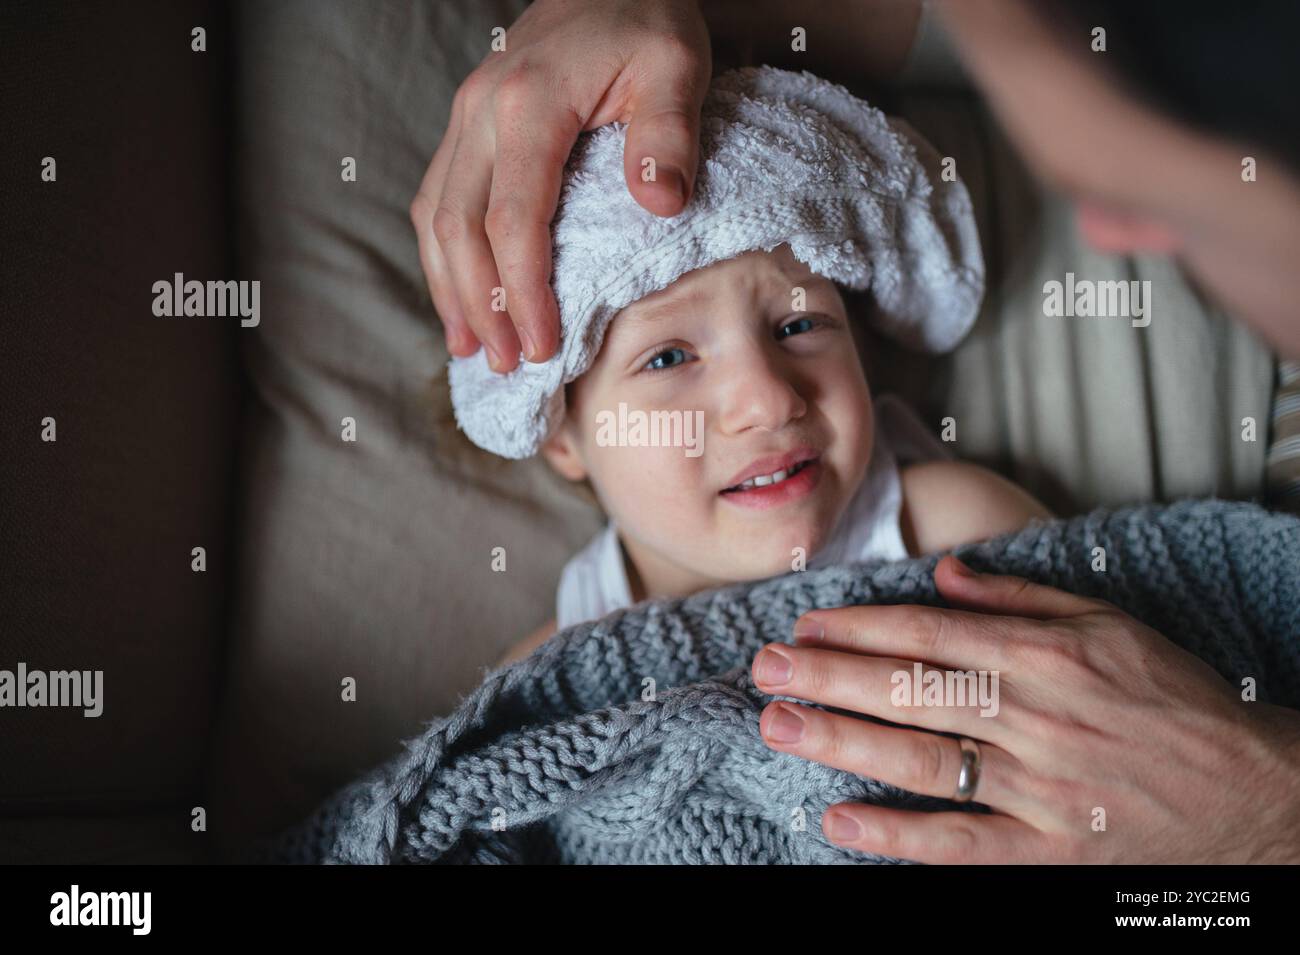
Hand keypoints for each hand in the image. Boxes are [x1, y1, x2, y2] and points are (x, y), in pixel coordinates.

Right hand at [411, 0, 710, 371]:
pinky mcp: (467, 124)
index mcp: (529, 103)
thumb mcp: (677, 64)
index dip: (523, 292)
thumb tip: (660, 206)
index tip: (543, 346)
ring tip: (471, 349)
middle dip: (480, 306)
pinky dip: (442, 255)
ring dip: (450, 288)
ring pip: (435, 217)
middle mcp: (480, 110)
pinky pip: (437, 198)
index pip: (513, 220)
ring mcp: (465, 116)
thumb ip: (668, 134)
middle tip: (506, 364)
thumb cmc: (646, 18)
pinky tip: (460, 295)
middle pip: (459, 229)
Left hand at [751, 555, 1299, 862]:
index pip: (930, 636)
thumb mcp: (1112, 625)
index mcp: (1046, 657)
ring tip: (779, 726)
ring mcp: (1040, 790)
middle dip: (829, 676)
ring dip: (843, 742)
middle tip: (765, 668)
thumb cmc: (1178, 703)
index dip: (858, 629)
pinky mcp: (1050, 854)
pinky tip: (840, 820)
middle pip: (910, 692)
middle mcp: (1036, 718)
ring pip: (922, 761)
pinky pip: (961, 846)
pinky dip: (898, 836)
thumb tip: (947, 572)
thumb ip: (1024, 598)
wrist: (1257, 797)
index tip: (804, 625)